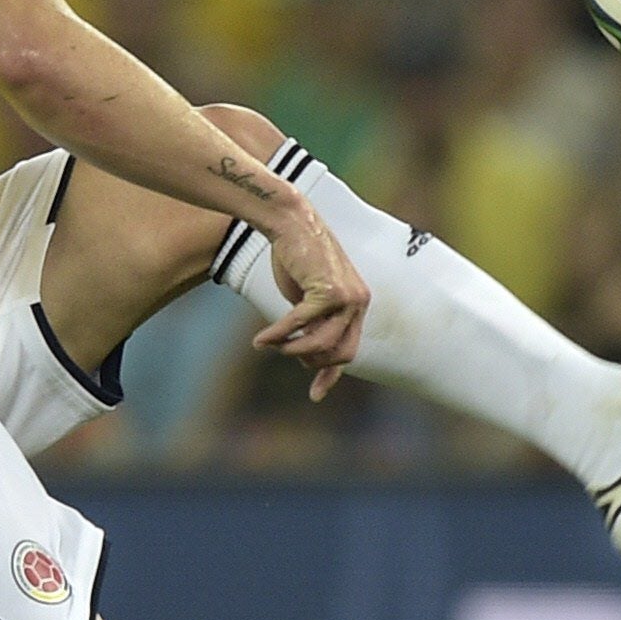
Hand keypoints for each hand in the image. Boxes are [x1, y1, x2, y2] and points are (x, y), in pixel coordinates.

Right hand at [254, 202, 370, 399]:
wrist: (290, 222)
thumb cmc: (295, 258)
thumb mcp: (307, 297)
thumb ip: (311, 323)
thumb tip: (303, 352)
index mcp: (357, 306)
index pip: (348, 350)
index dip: (330, 376)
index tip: (314, 396)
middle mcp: (359, 303)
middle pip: (341, 354)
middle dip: (311, 361)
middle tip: (286, 352)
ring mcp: (349, 298)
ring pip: (322, 344)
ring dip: (293, 349)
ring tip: (271, 345)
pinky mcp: (330, 291)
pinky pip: (301, 324)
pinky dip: (279, 335)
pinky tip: (261, 340)